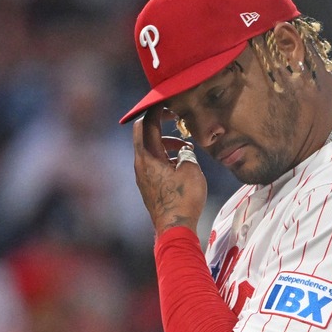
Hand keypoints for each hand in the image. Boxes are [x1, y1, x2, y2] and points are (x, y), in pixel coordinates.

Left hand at [133, 107, 206, 234]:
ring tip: (185, 147)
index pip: (146, 123)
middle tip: (175, 118)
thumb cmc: (183, 198)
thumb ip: (186, 153)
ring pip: (150, 150)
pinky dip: (165, 156)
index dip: (156, 110)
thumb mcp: (191, 169)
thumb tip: (184, 151)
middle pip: (144, 134)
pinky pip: (153, 163)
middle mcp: (140, 164)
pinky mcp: (148, 186)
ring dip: (166, 143)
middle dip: (159, 123)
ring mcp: (143, 176)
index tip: (169, 103)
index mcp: (147, 156)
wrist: (174, 228)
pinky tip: (181, 164)